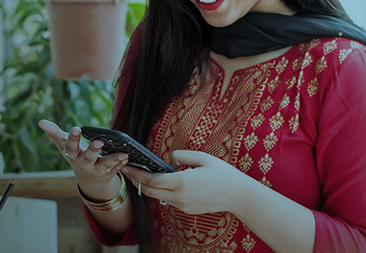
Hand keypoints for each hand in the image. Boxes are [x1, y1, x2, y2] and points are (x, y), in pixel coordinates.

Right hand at [38, 119, 128, 200]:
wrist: (88, 178)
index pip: (70, 147)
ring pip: (105, 165)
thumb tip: (41, 121)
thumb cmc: (75, 155)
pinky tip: (127, 157)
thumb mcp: (63, 145)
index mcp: (73, 155)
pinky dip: (121, 164)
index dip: (72, 139)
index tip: (76, 128)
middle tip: (99, 142)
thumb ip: (54, 133)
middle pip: (88, 157)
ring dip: (113, 159)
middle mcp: (84, 163)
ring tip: (122, 153)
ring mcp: (97, 169)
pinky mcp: (108, 172)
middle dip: (93, 150)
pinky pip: (116, 169)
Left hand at [122, 150, 251, 214]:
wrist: (238, 195)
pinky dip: (163, 191)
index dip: (137, 173)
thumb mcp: (202, 157)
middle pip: (149, 191)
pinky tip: (166, 182)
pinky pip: (169, 200)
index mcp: (182, 182)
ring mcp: (182, 206)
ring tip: (148, 174)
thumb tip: (169, 160)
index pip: (151, 179)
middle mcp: (179, 197)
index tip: (127, 167)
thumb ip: (181, 156)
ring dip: (151, 186)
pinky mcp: (187, 210)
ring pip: (158, 197)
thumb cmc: (223, 174)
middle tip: (131, 170)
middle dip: (138, 181)